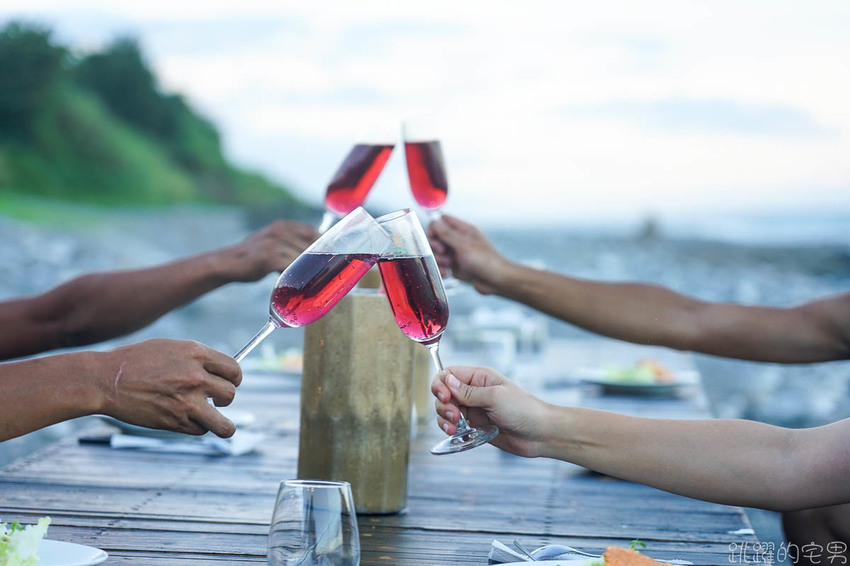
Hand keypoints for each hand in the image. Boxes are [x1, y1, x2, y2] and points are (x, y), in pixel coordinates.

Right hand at [97, 338, 242, 437]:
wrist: (106, 379)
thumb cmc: (136, 361)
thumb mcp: (171, 348)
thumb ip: (197, 358)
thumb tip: (219, 372)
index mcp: (196, 353)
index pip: (234, 369)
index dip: (233, 378)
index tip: (228, 382)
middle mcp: (195, 376)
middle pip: (231, 394)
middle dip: (225, 398)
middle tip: (213, 399)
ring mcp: (186, 401)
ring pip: (224, 424)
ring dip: (224, 425)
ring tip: (218, 422)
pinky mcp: (174, 421)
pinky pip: (200, 430)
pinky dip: (196, 427)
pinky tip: (186, 419)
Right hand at [223, 220, 318, 281]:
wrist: (227, 263)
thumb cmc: (253, 257)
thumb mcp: (273, 243)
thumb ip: (291, 244)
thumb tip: (316, 254)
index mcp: (282, 226)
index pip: (313, 232)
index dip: (323, 246)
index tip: (329, 259)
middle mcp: (280, 231)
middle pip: (311, 247)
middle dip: (317, 262)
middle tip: (323, 275)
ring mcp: (274, 244)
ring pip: (302, 259)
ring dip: (308, 272)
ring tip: (311, 282)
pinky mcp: (269, 258)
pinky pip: (291, 268)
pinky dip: (296, 277)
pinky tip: (296, 283)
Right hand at [427, 215, 509, 294]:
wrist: (496, 281)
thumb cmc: (487, 262)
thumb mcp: (464, 245)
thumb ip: (447, 234)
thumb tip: (434, 222)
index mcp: (464, 230)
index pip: (442, 221)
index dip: (434, 228)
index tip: (434, 237)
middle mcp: (460, 240)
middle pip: (437, 237)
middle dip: (436, 246)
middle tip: (444, 252)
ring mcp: (457, 253)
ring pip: (438, 253)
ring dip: (439, 260)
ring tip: (449, 265)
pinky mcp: (456, 266)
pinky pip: (442, 265)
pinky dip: (441, 270)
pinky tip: (447, 274)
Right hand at [431, 366, 548, 457]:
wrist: (540, 434)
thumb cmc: (523, 410)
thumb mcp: (495, 397)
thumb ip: (469, 392)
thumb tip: (446, 381)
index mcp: (479, 377)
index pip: (449, 374)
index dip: (441, 384)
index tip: (445, 397)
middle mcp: (473, 392)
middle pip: (443, 393)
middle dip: (443, 404)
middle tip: (454, 416)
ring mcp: (473, 409)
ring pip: (446, 410)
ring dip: (444, 418)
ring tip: (455, 428)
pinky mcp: (474, 425)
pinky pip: (453, 425)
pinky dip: (449, 429)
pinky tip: (456, 433)